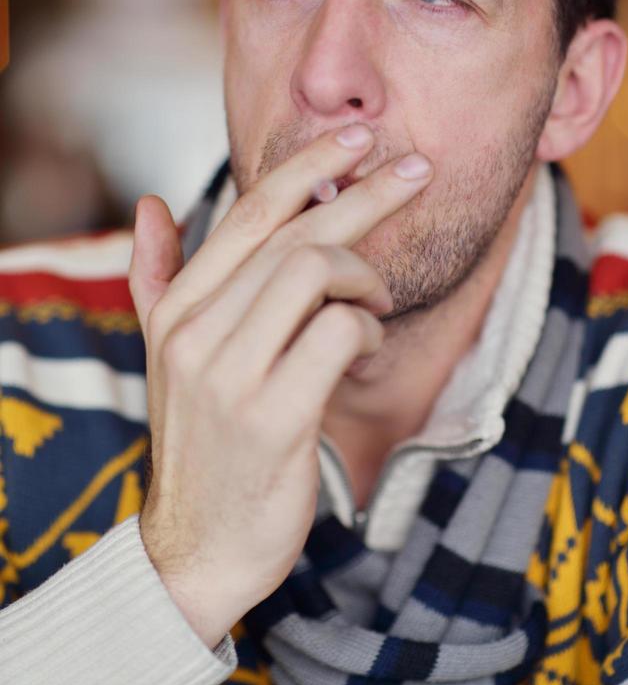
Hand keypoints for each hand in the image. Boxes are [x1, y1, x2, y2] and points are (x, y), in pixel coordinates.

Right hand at [128, 124, 432, 647]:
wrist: (196, 547)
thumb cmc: (203, 438)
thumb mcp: (166, 355)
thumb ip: (158, 277)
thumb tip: (153, 202)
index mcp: (178, 306)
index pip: (250, 212)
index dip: (309, 165)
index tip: (359, 137)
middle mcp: (196, 330)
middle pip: (294, 232)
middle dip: (366, 194)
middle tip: (417, 170)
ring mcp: (230, 374)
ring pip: (316, 270)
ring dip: (366, 278)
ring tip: (375, 304)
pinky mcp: (273, 418)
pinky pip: (339, 333)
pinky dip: (368, 330)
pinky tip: (367, 347)